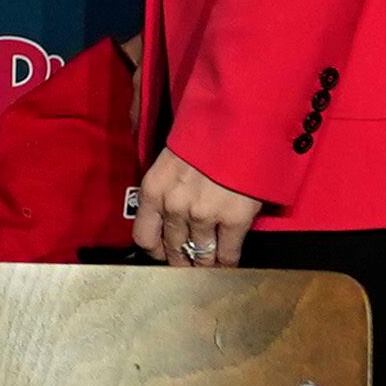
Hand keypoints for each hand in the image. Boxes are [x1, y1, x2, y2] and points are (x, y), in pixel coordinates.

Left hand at [128, 146, 264, 269]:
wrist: (240, 120)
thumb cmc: (207, 133)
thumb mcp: (171, 157)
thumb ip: (165, 187)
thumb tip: (167, 213)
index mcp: (153, 189)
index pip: (144, 237)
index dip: (157, 249)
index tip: (166, 252)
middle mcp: (173, 206)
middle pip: (173, 249)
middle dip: (183, 260)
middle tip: (191, 264)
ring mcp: (203, 214)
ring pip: (201, 255)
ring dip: (206, 263)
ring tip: (211, 265)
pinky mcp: (233, 219)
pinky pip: (227, 254)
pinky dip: (228, 261)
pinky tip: (229, 261)